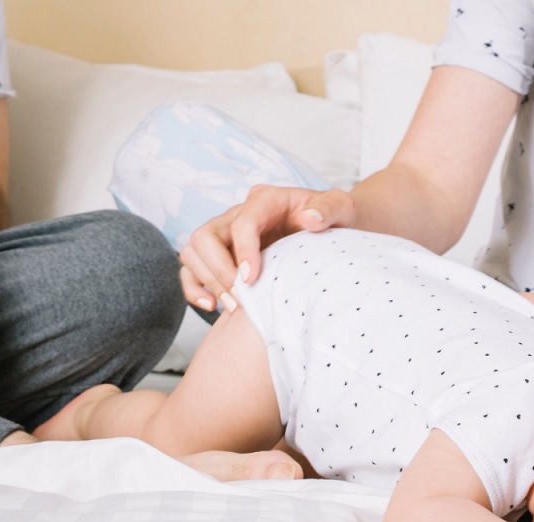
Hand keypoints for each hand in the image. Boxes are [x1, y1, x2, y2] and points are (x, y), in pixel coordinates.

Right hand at [179, 184, 355, 311]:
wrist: (327, 230)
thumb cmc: (332, 218)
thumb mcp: (341, 208)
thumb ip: (330, 209)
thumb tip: (309, 219)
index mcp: (266, 200)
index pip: (243, 221)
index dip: (243, 251)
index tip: (252, 280)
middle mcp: (238, 214)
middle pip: (205, 235)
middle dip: (219, 270)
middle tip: (242, 298)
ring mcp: (225, 235)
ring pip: (193, 251)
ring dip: (208, 282)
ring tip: (235, 307)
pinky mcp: (220, 255)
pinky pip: (192, 269)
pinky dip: (195, 289)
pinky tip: (213, 308)